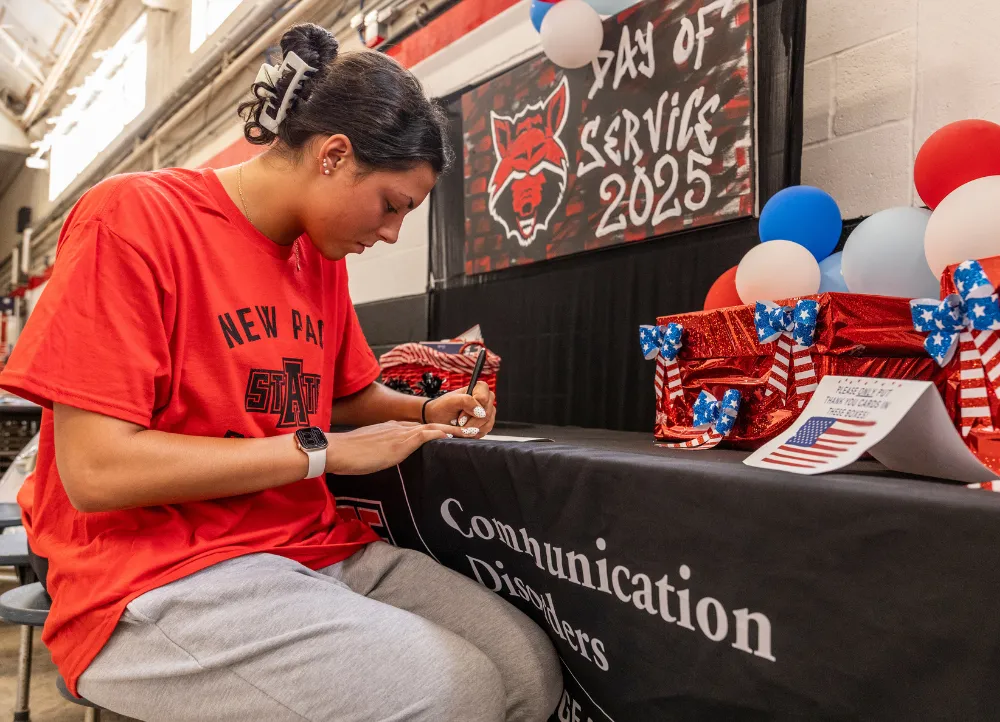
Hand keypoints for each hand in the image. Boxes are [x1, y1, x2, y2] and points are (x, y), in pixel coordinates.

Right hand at [325, 421, 455, 475]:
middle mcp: (398, 427)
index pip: (418, 428)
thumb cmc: (347, 455)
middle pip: (429, 425)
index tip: (448, 435)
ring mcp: (400, 433)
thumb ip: (382, 453)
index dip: (435, 431)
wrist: (336, 450)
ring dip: (453, 430)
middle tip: (468, 431)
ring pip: (433, 428)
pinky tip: (454, 437)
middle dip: (450, 428)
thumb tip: (387, 462)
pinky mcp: (400, 442)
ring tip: (470, 432)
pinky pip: (426, 435)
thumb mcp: (369, 453)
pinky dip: (441, 434)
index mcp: (391, 429)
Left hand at [423, 381, 496, 438]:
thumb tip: (480, 411)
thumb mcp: (450, 401)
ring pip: (488, 422)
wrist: (438, 420)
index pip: (484, 398)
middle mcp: (485, 399)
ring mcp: (487, 412)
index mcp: (478, 388)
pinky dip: (475, 432)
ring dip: (473, 428)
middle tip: (460, 422)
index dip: (474, 407)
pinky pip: (486, 430)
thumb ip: (465, 401)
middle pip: (487, 412)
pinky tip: (466, 430)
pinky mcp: (486, 423)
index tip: (461, 411)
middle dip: (472, 420)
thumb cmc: (442, 408)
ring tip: (462, 426)